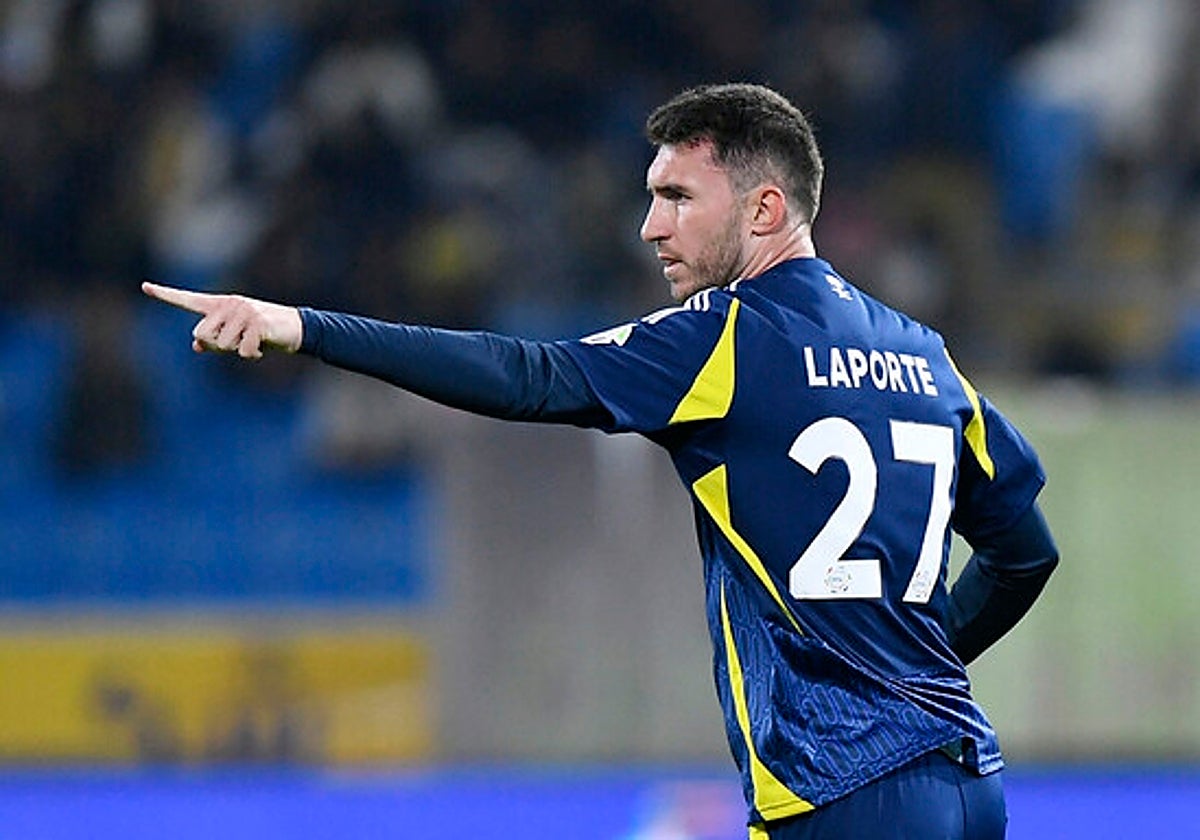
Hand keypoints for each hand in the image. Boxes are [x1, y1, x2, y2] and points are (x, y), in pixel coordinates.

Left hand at [141, 281, 302, 357]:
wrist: (295, 328)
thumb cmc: (263, 333)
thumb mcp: (237, 337)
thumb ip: (215, 340)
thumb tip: (197, 346)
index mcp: (219, 305)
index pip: (187, 300)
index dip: (165, 295)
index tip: (145, 287)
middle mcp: (228, 304)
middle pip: (202, 335)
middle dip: (218, 347)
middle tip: (237, 344)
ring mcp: (243, 312)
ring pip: (222, 345)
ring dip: (237, 351)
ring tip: (252, 343)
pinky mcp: (257, 322)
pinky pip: (243, 351)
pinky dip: (252, 355)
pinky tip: (262, 347)